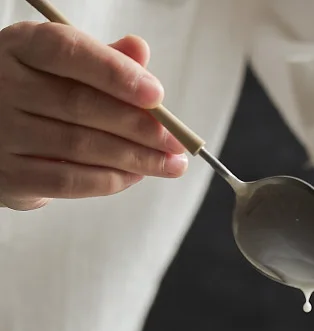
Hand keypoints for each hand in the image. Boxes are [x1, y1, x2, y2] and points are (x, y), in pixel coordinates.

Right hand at [0, 22, 186, 210]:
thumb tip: (140, 51)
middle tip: (176, 141)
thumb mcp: (57, 66)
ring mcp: (4, 133)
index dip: (115, 72)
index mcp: (19, 47)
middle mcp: (4, 86)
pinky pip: (70, 180)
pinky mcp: (11, 176)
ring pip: (81, 145)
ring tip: (168, 164)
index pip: (67, 51)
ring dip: (135, 158)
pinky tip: (136, 175)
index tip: (157, 95)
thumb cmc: (33, 94)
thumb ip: (100, 61)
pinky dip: (110, 179)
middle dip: (138, 126)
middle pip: (80, 105)